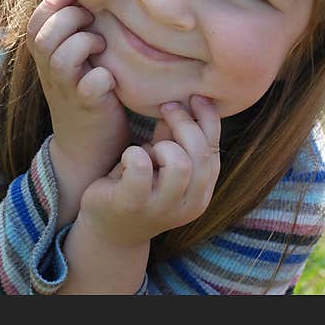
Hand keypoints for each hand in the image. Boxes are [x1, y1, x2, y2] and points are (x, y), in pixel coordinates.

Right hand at [27, 0, 130, 177]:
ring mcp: (69, 92)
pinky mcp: (89, 108)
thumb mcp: (73, 64)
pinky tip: (111, 76)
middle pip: (45, 37)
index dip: (49, 3)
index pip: (34, 24)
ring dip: (84, 43)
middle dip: (69, 18)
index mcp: (46, 60)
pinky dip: (102, 77)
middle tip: (91, 19)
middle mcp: (52, 75)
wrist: (87, 148)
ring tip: (101, 45)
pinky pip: (90, 86)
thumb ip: (72, 35)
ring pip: (62, 58)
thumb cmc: (87, 95)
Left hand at [76, 95, 220, 247]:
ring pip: (179, 164)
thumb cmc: (140, 186)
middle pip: (200, 154)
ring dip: (162, 146)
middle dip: (183, 123)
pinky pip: (140, 168)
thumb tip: (185, 102)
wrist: (109, 228)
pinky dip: (134, 153)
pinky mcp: (132, 204)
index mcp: (202, 191)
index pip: (214, 149)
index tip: (194, 97)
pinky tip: (127, 157)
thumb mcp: (163, 162)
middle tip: (165, 107)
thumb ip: (176, 138)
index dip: (208, 118)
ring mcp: (162, 208)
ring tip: (148, 148)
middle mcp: (190, 204)